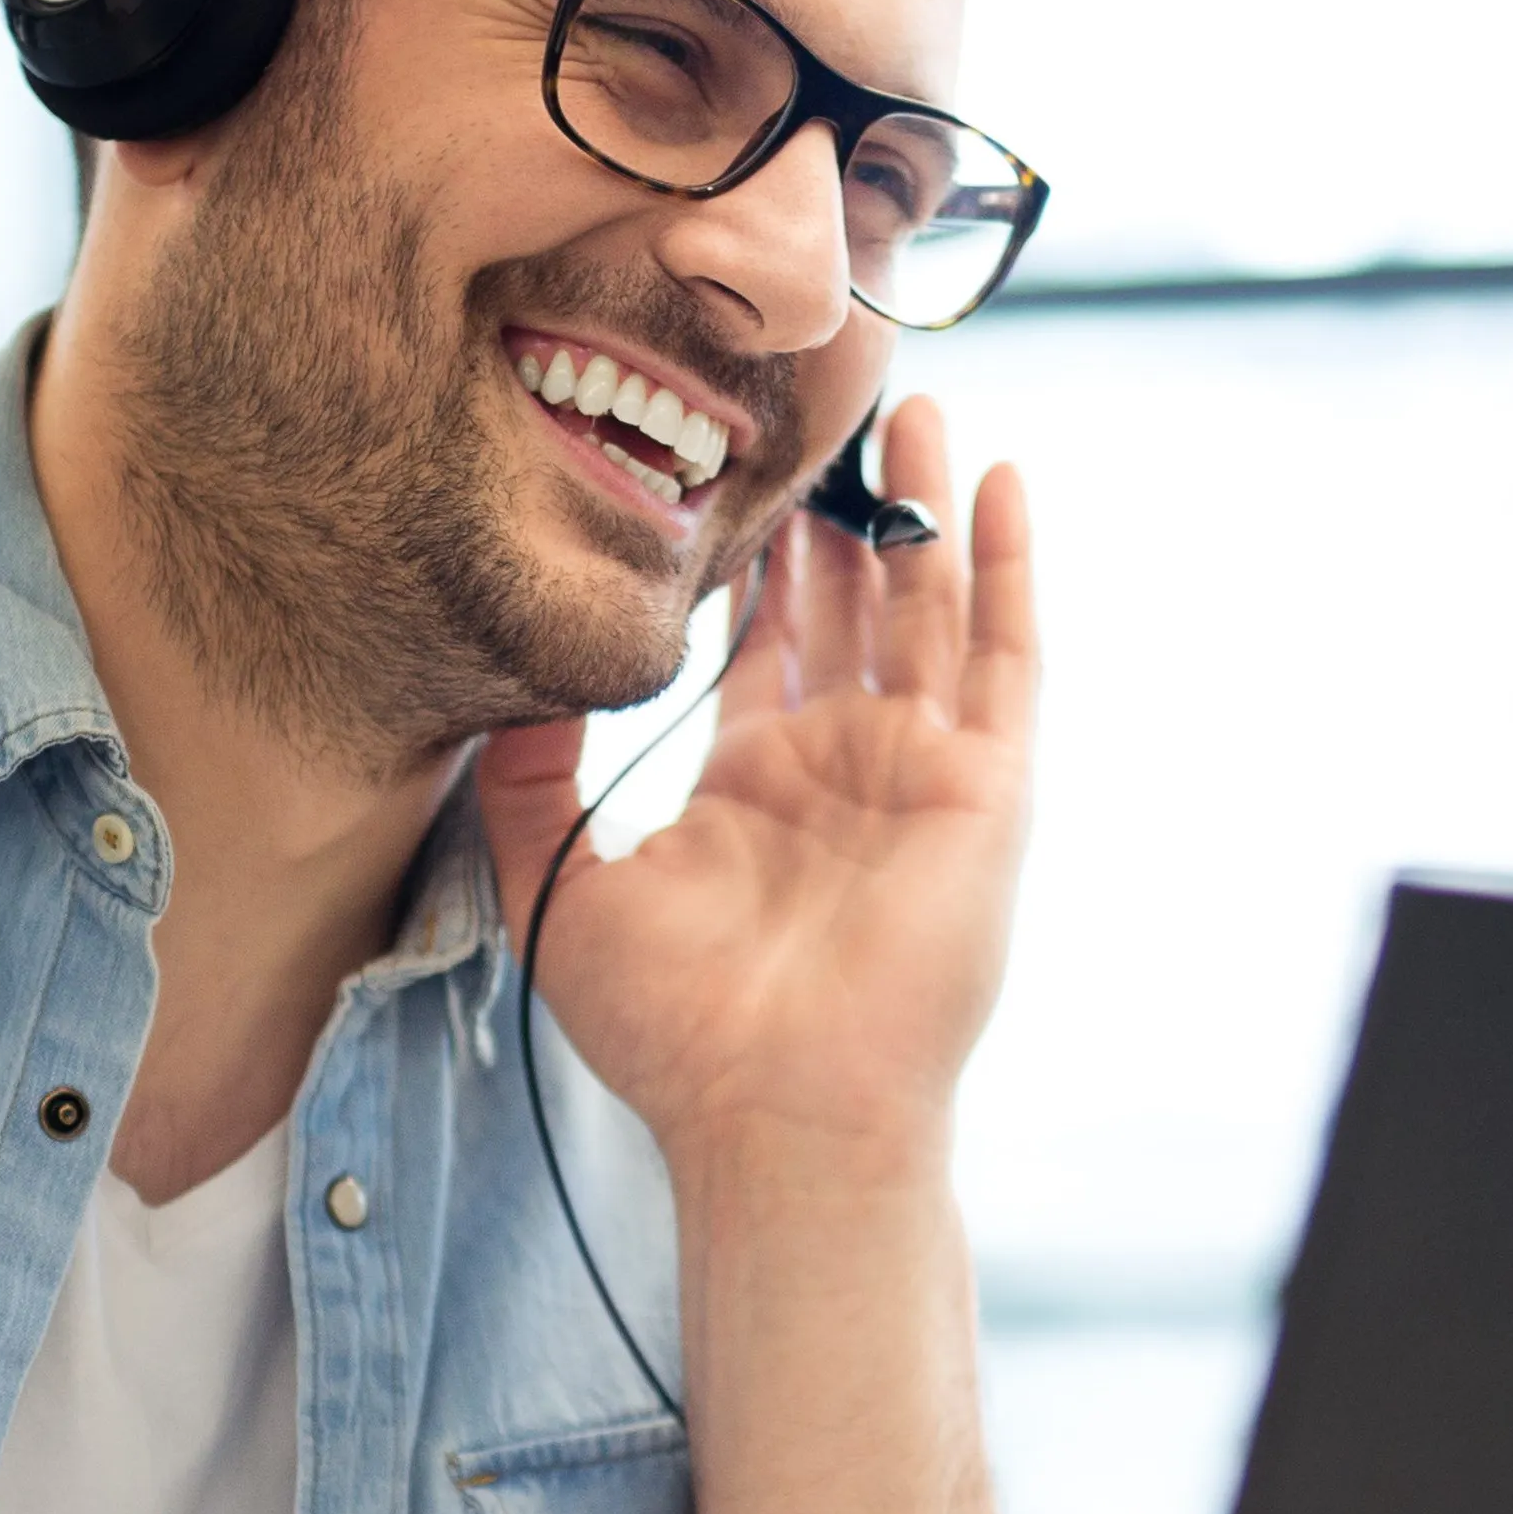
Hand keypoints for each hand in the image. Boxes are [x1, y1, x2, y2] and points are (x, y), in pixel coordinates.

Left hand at [477, 395, 1034, 1176]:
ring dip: (919, 504)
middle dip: (836, 504)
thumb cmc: (671, 1031)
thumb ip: (524, 784)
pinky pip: (1008, 658)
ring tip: (906, 400)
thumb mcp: (557, 891)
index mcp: (752, 787)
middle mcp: (841, 768)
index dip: (747, 552)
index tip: (721, 459)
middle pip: (849, 602)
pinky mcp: (986, 790)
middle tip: (814, 400)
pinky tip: (995, 479)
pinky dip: (1006, 567)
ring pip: (928, 606)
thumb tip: (504, 679)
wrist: (775, 1113)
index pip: (758, 640)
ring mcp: (919, 774)